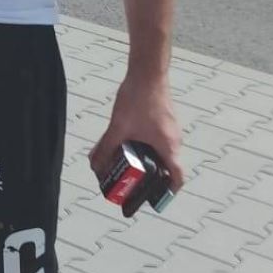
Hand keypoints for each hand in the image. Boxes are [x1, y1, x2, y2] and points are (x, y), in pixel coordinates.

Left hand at [89, 72, 185, 194]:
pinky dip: (144, 147)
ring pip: (160, 153)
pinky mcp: (164, 121)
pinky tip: (125, 144)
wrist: (148, 72)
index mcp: (168, 147)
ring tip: (125, 165)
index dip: (168, 192)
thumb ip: (106, 148)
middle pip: (166, 167)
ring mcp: (170, 130)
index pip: (177, 177)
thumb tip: (96, 166)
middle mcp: (173, 141)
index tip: (155, 200)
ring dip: (145, 161)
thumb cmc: (139, 98)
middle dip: (150, 179)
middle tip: (133, 185)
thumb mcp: (118, 127)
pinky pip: (156, 141)